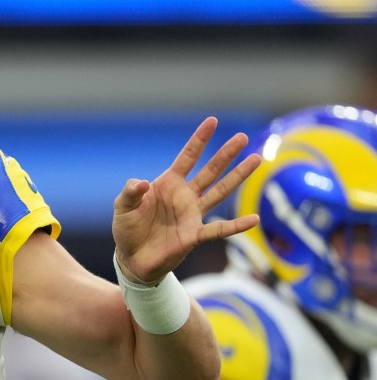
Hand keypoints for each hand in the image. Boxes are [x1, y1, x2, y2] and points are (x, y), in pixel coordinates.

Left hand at [111, 117, 259, 283]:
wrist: (132, 258)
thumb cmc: (128, 228)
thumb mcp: (123, 207)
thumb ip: (130, 192)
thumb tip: (142, 183)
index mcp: (168, 184)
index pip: (187, 157)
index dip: (199, 140)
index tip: (212, 120)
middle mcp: (185, 196)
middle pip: (210, 170)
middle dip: (226, 154)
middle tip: (242, 137)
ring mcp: (193, 214)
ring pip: (220, 192)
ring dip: (237, 176)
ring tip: (256, 160)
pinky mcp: (194, 235)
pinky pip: (219, 230)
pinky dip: (236, 225)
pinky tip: (254, 219)